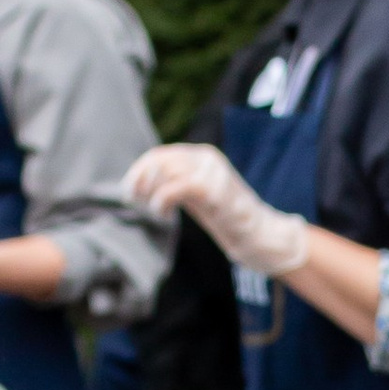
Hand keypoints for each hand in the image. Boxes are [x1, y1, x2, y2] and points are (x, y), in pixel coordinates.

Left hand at [128, 142, 308, 278]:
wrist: (259, 235)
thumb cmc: (226, 219)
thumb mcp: (198, 195)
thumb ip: (178, 182)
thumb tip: (143, 183)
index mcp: (202, 156)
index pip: (160, 154)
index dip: (139, 171)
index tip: (130, 192)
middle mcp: (206, 159)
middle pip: (159, 161)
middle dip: (140, 181)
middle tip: (134, 202)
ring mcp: (211, 173)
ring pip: (165, 172)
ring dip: (150, 193)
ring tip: (156, 212)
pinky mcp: (213, 192)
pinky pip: (175, 189)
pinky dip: (161, 202)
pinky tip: (164, 215)